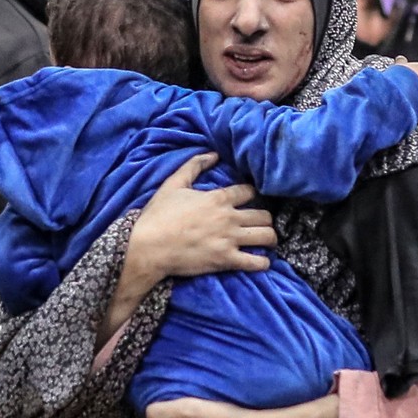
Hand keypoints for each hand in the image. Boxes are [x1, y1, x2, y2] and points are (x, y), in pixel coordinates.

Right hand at [128, 153, 276, 279]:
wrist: (148, 247)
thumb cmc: (158, 216)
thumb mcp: (173, 184)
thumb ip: (193, 166)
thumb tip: (213, 154)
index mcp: (218, 198)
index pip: (249, 192)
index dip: (252, 195)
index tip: (250, 201)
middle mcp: (229, 217)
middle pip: (264, 215)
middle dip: (265, 219)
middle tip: (259, 224)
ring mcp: (229, 239)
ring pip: (266, 236)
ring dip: (269, 238)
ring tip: (265, 241)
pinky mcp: (226, 260)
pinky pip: (256, 262)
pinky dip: (263, 262)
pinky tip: (262, 261)